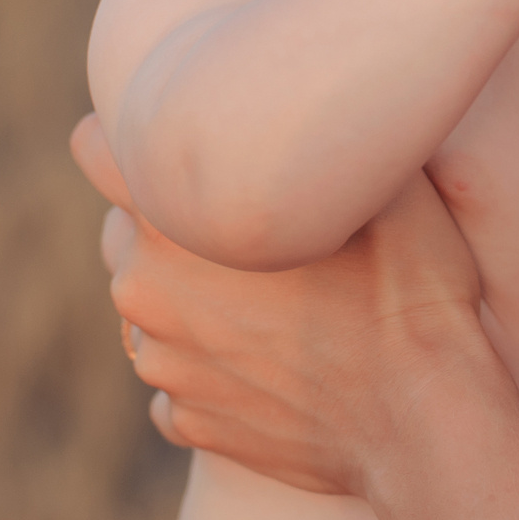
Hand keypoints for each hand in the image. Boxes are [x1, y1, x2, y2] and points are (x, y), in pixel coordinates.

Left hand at [69, 113, 504, 498]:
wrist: (424, 422)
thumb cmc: (411, 288)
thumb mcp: (379, 182)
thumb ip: (316, 138)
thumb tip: (309, 97)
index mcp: (173, 215)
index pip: (94, 148)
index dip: (128, 134)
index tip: (168, 136)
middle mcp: (146, 288)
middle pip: (125, 232)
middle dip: (171, 228)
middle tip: (252, 230)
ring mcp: (163, 362)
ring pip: (152, 309)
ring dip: (194, 301)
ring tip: (275, 303)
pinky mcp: (186, 420)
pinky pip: (180, 377)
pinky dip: (214, 369)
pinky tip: (274, 363)